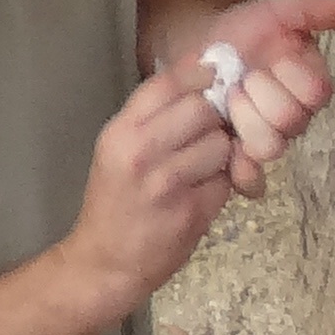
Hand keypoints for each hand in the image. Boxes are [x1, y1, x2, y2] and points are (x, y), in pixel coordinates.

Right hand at [63, 63, 243, 306]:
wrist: (107, 261)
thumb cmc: (118, 203)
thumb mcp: (120, 151)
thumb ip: (154, 119)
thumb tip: (201, 80)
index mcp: (120, 132)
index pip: (166, 84)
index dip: (199, 73)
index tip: (216, 73)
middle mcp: (140, 151)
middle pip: (202, 108)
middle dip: (217, 116)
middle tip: (216, 129)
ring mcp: (166, 181)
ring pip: (220, 142)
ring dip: (224, 151)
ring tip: (207, 166)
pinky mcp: (191, 210)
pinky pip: (226, 179)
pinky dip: (226, 181)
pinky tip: (207, 191)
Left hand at [185, 0, 334, 197]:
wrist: (193, 57)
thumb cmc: (235, 37)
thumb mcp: (268, 14)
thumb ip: (306, 10)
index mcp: (308, 85)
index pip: (317, 92)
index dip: (290, 76)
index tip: (271, 59)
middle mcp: (296, 118)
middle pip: (292, 121)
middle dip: (258, 95)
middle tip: (239, 81)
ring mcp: (271, 142)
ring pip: (271, 147)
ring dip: (243, 121)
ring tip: (225, 104)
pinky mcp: (243, 163)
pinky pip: (254, 182)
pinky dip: (242, 171)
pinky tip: (229, 148)